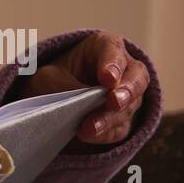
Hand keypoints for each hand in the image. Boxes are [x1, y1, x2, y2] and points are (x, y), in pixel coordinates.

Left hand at [19, 31, 147, 146]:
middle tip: (114, 101)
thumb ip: (63, 85)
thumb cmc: (52, 80)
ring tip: (90, 127)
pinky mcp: (123, 120)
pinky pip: (120, 127)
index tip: (108, 78)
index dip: (112, 64)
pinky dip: (105, 133)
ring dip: (110, 118)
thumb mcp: (47, 77)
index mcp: (104, 47)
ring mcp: (128, 96)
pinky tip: (89, 135)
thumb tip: (78, 103)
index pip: (113, 50)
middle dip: (126, 91)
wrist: (50, 102)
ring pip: (129, 106)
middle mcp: (124, 69)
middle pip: (136, 78)